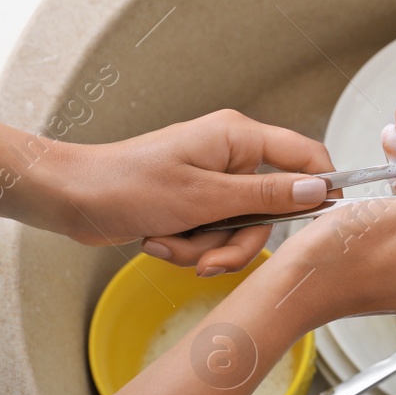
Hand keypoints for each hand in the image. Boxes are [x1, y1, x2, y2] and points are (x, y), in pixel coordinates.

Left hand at [58, 110, 335, 272]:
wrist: (72, 198)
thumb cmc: (127, 185)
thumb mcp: (206, 197)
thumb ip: (267, 195)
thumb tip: (319, 190)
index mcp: (238, 137)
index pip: (304, 155)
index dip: (320, 188)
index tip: (323, 222)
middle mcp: (230, 156)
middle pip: (269, 209)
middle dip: (235, 241)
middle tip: (208, 257)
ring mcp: (211, 180)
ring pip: (238, 229)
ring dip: (205, 248)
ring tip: (169, 244)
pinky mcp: (194, 202)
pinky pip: (213, 235)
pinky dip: (189, 246)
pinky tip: (158, 241)